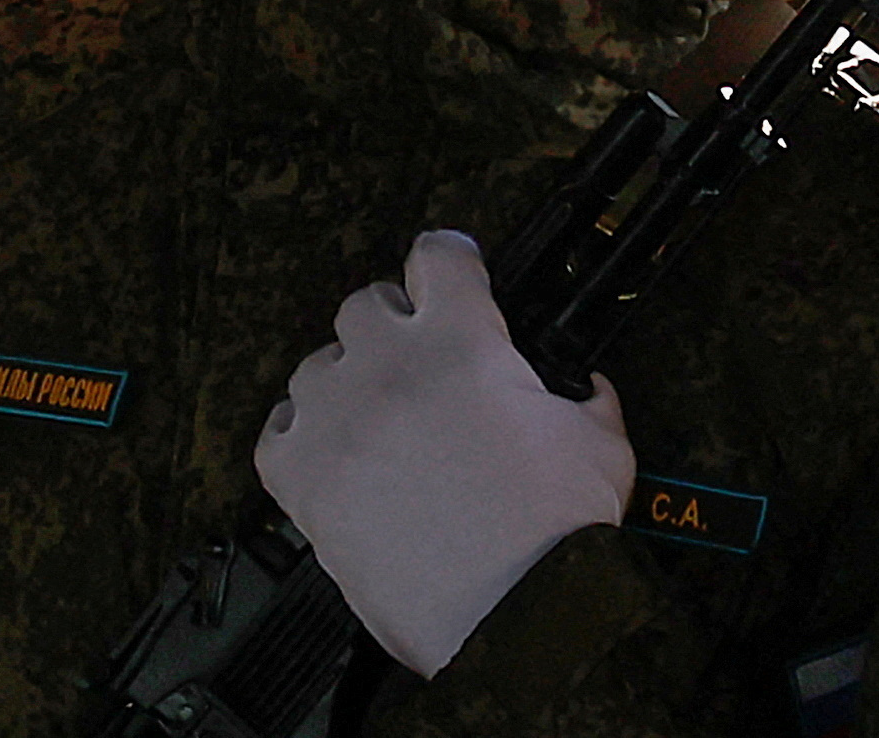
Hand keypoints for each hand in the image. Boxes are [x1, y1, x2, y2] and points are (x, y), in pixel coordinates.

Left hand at [254, 230, 632, 676]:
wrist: (514, 622)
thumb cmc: (556, 540)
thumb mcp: (602, 446)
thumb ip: (588, 399)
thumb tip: (588, 389)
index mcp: (464, 342)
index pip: (437, 256)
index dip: (448, 263)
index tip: (450, 274)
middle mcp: (391, 367)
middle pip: (365, 306)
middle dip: (395, 328)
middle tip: (421, 366)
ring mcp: (339, 422)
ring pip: (317, 366)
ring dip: (347, 384)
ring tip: (380, 423)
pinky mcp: (305, 482)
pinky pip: (277, 432)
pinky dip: (300, 437)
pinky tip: (331, 454)